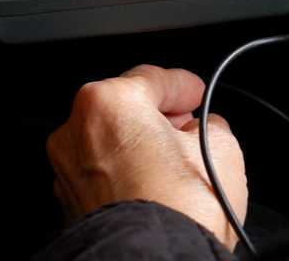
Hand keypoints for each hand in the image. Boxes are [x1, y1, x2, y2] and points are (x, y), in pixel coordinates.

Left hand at [47, 64, 247, 248]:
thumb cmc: (178, 209)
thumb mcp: (221, 150)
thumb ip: (212, 126)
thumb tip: (208, 130)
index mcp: (106, 103)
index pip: (152, 78)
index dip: (182, 85)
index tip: (195, 92)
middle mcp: (75, 132)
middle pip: (124, 110)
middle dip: (157, 117)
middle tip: (188, 127)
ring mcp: (67, 172)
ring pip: (110, 145)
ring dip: (139, 147)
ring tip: (175, 164)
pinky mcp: (70, 206)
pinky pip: (102, 177)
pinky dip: (125, 176)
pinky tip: (154, 189)